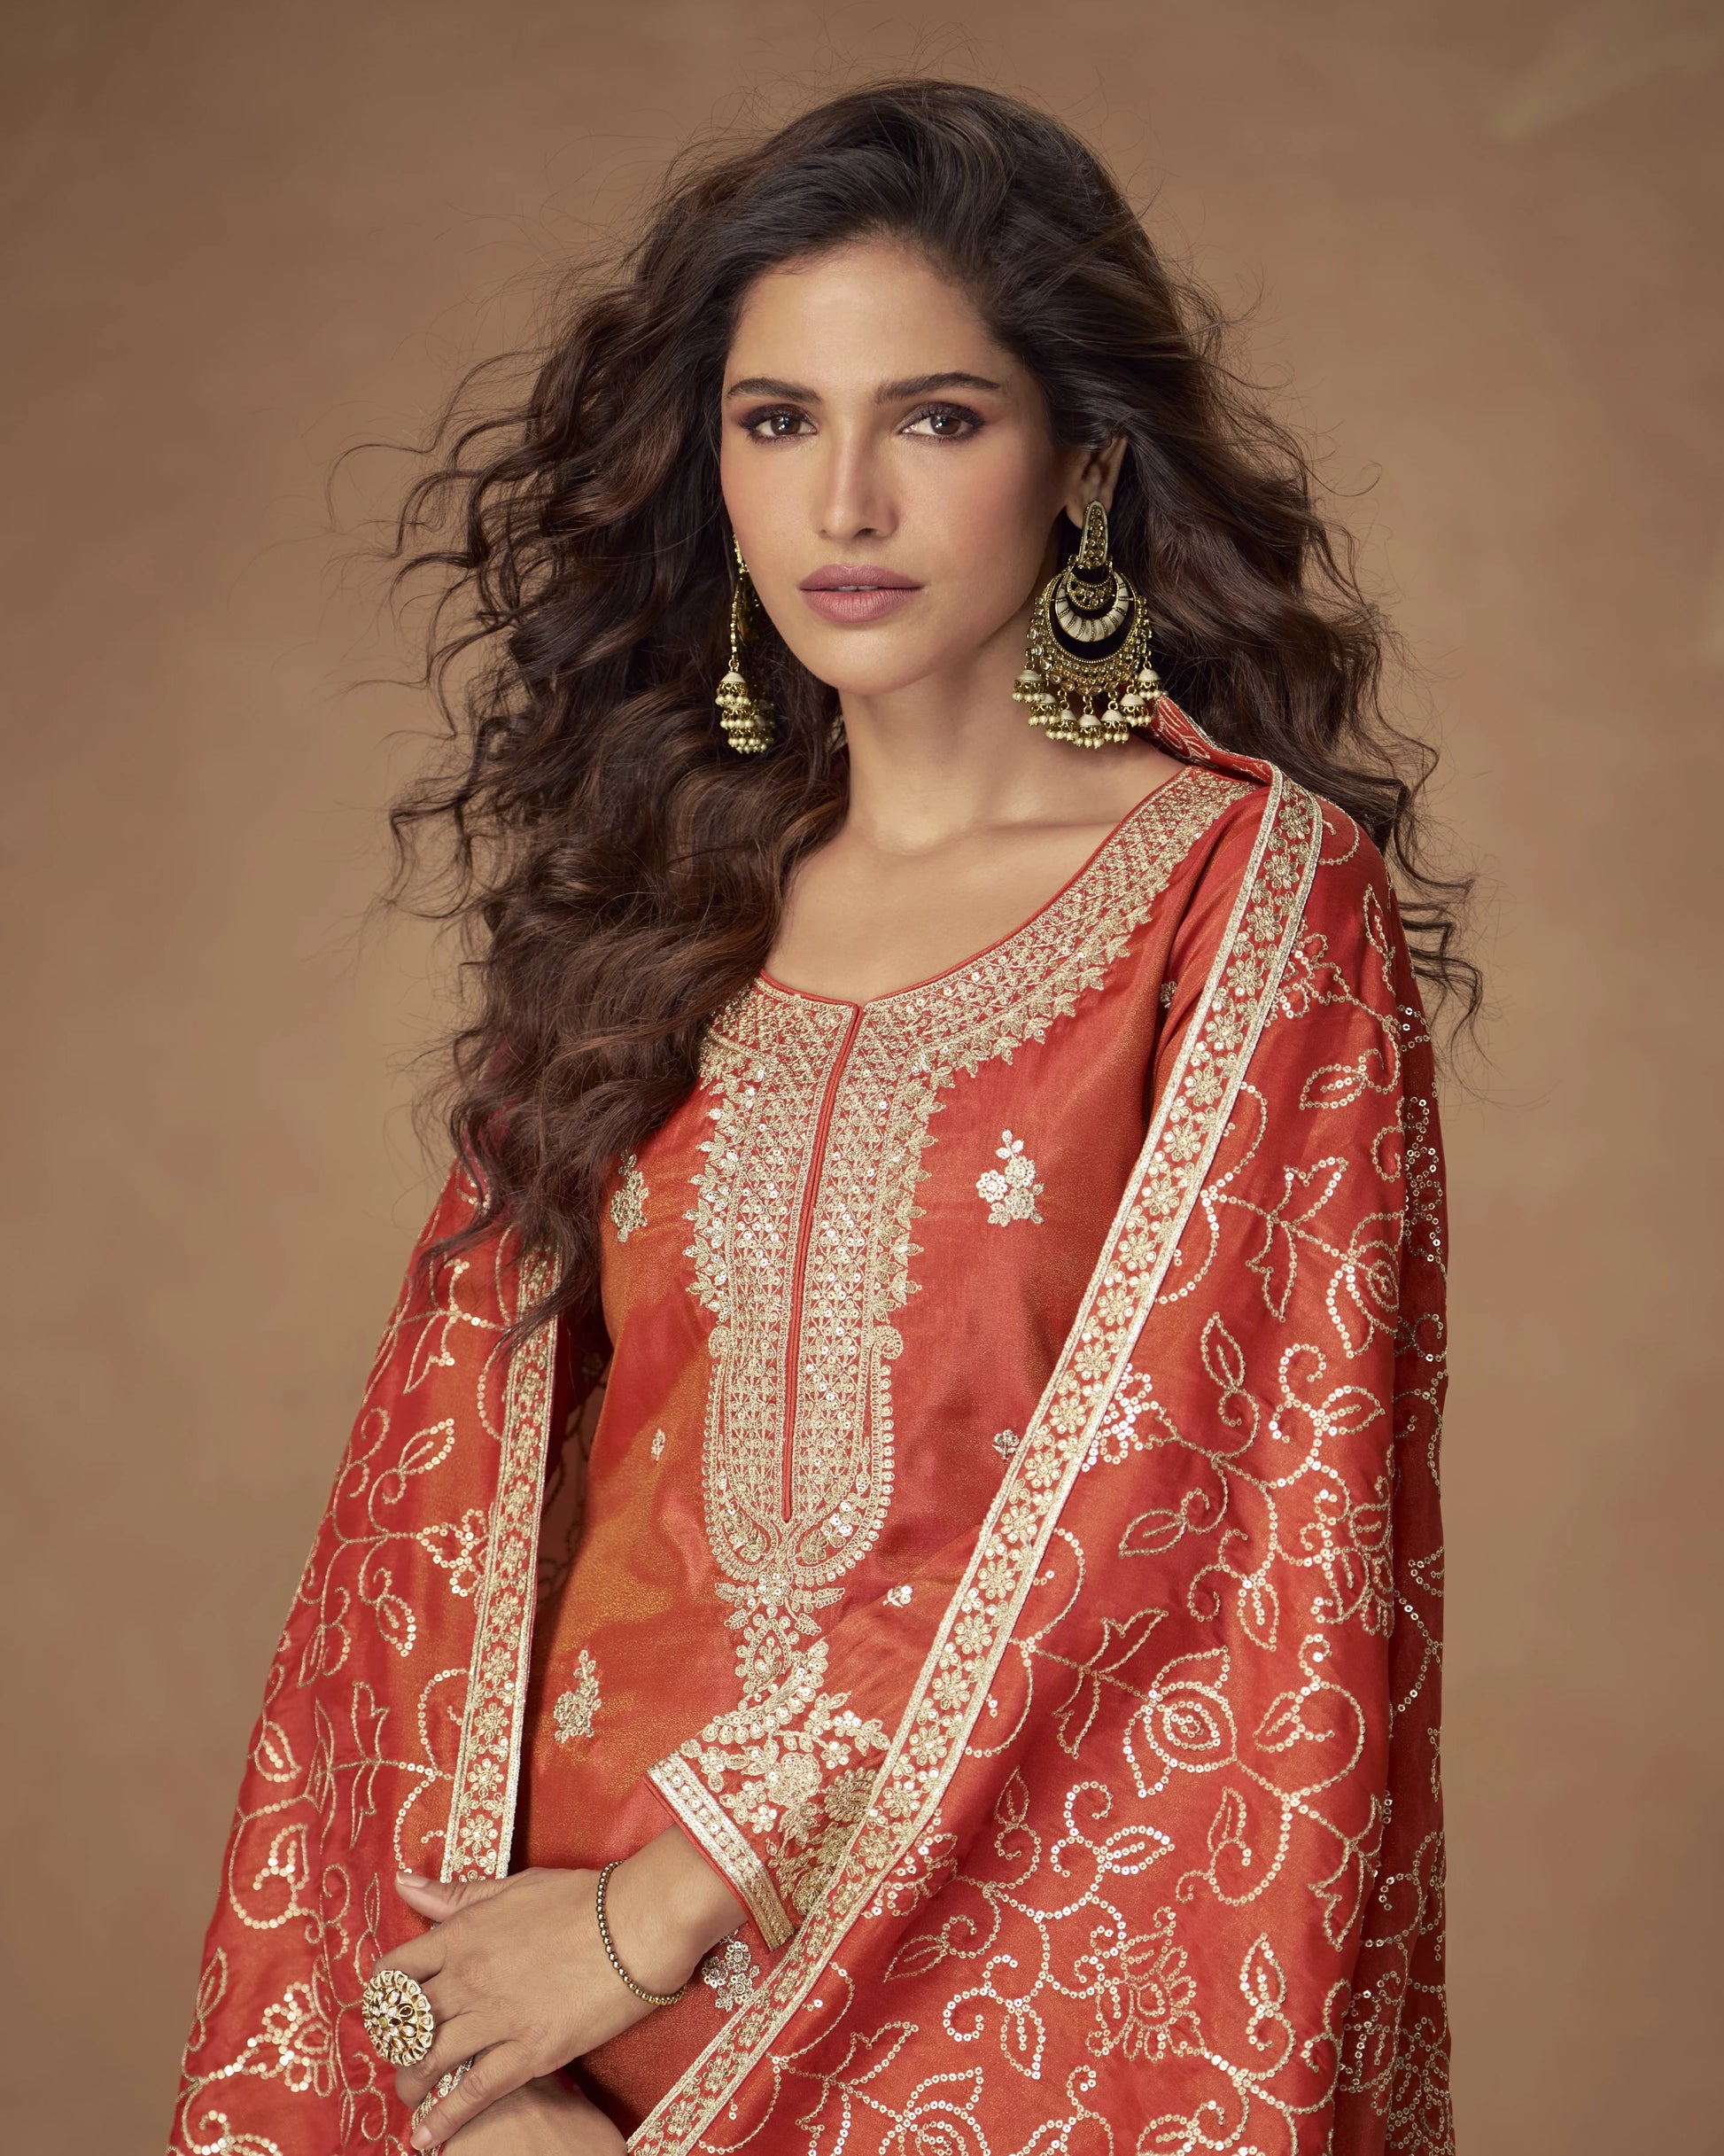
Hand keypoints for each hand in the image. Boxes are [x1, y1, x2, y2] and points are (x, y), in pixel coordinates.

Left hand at [380, 1828, 742, 2147]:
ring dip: (413, 2083)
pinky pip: (473, 2093)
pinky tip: (426, 2138)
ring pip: (431, 2061)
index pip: (395, 1970)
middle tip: (402, 2055)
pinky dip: (444, 2120)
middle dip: (396, 2045)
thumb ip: (457, 1895)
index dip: (384, 1995)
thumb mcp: (513, 1886)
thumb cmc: (581, 1898)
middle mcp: (468, 1978)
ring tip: (412, 2095)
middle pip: (406, 2023)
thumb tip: (404, 1883)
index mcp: (462, 1934)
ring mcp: (496, 2017)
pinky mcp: (528, 2051)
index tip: (389, 2007)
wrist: (638, 1922)